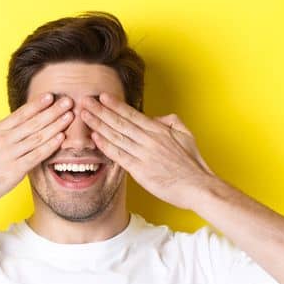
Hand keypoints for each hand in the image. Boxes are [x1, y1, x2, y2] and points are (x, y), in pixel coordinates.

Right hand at [0, 93, 73, 210]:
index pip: (20, 114)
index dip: (36, 105)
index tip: (51, 96)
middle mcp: (4, 140)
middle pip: (33, 122)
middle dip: (52, 111)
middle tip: (68, 101)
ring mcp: (10, 155)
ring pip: (37, 137)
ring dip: (55, 126)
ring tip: (70, 117)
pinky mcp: (14, 171)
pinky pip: (36, 156)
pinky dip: (49, 147)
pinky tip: (61, 139)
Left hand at [78, 93, 217, 209]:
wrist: (199, 187)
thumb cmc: (193, 164)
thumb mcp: (187, 135)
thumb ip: (171, 121)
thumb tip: (156, 118)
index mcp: (160, 131)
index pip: (132, 114)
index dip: (115, 105)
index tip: (101, 96)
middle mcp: (149, 140)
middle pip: (120, 122)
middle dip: (100, 110)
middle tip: (84, 101)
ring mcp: (144, 155)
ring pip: (116, 136)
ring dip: (98, 125)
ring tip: (84, 115)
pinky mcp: (141, 171)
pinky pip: (119, 155)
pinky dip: (106, 145)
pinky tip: (95, 138)